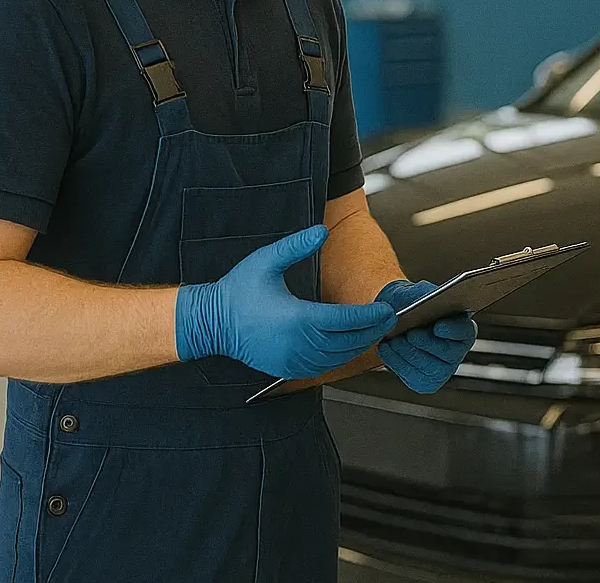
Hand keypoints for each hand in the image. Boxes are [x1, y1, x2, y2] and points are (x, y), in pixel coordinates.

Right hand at [175, 226, 398, 378]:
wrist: (211, 323)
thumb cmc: (237, 291)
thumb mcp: (266, 260)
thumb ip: (296, 246)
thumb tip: (320, 231)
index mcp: (298, 319)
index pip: (346, 321)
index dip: (370, 316)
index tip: (387, 310)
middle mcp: (298, 344)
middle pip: (347, 342)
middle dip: (372, 331)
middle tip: (389, 321)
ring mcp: (292, 360)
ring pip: (338, 358)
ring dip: (359, 346)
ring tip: (375, 332)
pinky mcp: (287, 368)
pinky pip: (322, 367)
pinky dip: (340, 357)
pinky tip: (349, 345)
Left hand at [373, 280, 477, 393]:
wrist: (394, 319)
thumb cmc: (410, 304)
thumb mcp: (417, 292)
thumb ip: (424, 293)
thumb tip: (425, 298)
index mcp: (461, 326)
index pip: (465, 331)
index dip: (453, 330)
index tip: (438, 326)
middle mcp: (456, 350)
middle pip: (448, 353)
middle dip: (427, 344)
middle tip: (410, 335)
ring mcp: (442, 369)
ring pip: (430, 367)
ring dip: (410, 354)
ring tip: (393, 341)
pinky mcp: (425, 381)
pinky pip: (413, 377)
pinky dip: (398, 363)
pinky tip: (387, 350)